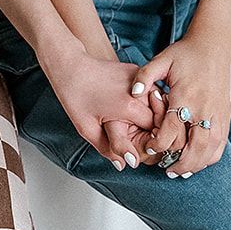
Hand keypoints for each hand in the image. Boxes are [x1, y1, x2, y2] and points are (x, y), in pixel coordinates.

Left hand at [43, 46, 155, 169]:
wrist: (70, 65)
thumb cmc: (75, 95)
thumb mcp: (87, 128)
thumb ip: (108, 149)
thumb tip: (124, 164)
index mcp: (129, 107)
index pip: (156, 130)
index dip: (153, 141)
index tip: (144, 147)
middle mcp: (138, 91)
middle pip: (161, 115)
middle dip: (156, 128)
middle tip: (143, 137)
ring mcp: (139, 78)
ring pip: (158, 101)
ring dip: (155, 112)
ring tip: (140, 122)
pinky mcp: (136, 70)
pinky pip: (150, 90)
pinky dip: (148, 100)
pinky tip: (136, 107)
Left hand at [139, 33, 230, 176]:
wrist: (214, 46)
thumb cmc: (185, 54)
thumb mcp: (162, 59)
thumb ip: (145, 76)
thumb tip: (133, 93)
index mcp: (185, 96)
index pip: (172, 130)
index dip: (159, 144)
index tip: (150, 147)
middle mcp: (203, 108)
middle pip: (194, 147)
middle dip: (179, 163)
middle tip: (165, 170)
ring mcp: (218, 114)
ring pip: (210, 149)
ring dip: (195, 164)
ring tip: (180, 171)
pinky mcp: (226, 116)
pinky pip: (221, 144)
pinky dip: (210, 157)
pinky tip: (198, 161)